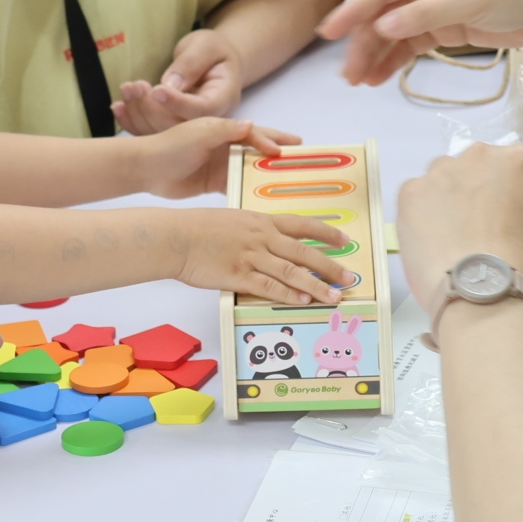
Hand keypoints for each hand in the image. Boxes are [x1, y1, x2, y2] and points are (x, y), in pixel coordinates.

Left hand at [113, 28, 243, 133]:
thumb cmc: (213, 51)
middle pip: (180, 126)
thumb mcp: (206, 46)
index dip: (178, 104)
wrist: (214, 63)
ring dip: (139, 114)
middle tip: (134, 86)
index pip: (203, 110)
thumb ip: (192, 62)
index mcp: (224, 98)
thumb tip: (170, 85)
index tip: (156, 89)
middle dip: (152, 109)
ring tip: (126, 90)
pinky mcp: (174, 129)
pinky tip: (118, 107)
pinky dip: (132, 122)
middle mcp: (209, 121)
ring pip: (163, 133)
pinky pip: (153, 132)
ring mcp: (191, 129)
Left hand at [129, 115, 304, 198]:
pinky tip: (265, 199)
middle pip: (258, 149)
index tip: (286, 150)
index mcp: (223, 130)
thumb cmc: (171, 146)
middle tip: (302, 158)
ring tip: (290, 181)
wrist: (146, 168)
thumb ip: (226, 130)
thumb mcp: (200, 133)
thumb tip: (252, 125)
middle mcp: (225, 146)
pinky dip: (251, 191)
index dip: (272, 140)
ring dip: (267, 173)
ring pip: (250, 168)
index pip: (254, 133)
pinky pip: (238, 186)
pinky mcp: (213, 183)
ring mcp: (221, 165)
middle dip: (278, 153)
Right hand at [174, 210, 354, 305]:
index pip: (302, 225)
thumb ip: (254, 231)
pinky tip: (302, 301)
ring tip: (333, 297)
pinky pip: (269, 286)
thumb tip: (270, 241)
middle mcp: (261, 237)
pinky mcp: (238, 275)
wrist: (175, 237)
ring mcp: (251, 256)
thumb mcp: (233, 220)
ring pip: (292, 272)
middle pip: (304, 252)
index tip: (344, 241)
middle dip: (330, 266)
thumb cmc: (198, 228)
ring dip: (315, 286)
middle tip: (347, 278)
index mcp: (261, 221)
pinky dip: (288, 294)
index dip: (326, 234)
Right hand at [318, 0, 522, 85]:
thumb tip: (383, 27)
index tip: (328, 32)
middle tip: (349, 74)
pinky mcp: (448, 27)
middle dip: (364, 43)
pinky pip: (413, 45)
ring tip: (359, 81)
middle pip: (384, 14)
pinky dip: (397, 60)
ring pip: (395, 33)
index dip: (353, 11)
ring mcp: (435, 6)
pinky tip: (380, 77)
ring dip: (377, 55)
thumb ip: (426, 14)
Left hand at [395, 144, 522, 326]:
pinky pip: (417, 198)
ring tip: (450, 237)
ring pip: (443, 179)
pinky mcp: (411, 191)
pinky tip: (431, 242)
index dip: (509, 194)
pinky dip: (422, 215)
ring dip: (447, 198)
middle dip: (476, 191)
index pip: (514, 168)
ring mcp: (441, 171)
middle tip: (477, 228)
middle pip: (476, 167)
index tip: (505, 217)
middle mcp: (479, 155)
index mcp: (519, 162)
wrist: (480, 295)